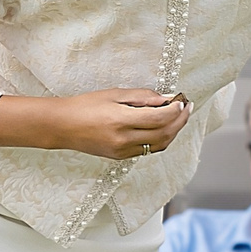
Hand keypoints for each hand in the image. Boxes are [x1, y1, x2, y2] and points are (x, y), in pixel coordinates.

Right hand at [0, 88, 188, 158]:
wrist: (62, 126)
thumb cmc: (85, 105)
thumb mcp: (114, 94)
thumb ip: (142, 97)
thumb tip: (166, 99)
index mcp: (121, 121)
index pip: (159, 118)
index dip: (175, 110)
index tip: (182, 100)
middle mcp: (124, 139)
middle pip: (164, 133)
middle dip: (180, 121)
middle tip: (187, 107)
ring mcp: (123, 151)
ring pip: (159, 145)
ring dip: (173, 132)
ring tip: (180, 117)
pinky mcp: (121, 157)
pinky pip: (148, 150)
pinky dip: (161, 139)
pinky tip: (164, 127)